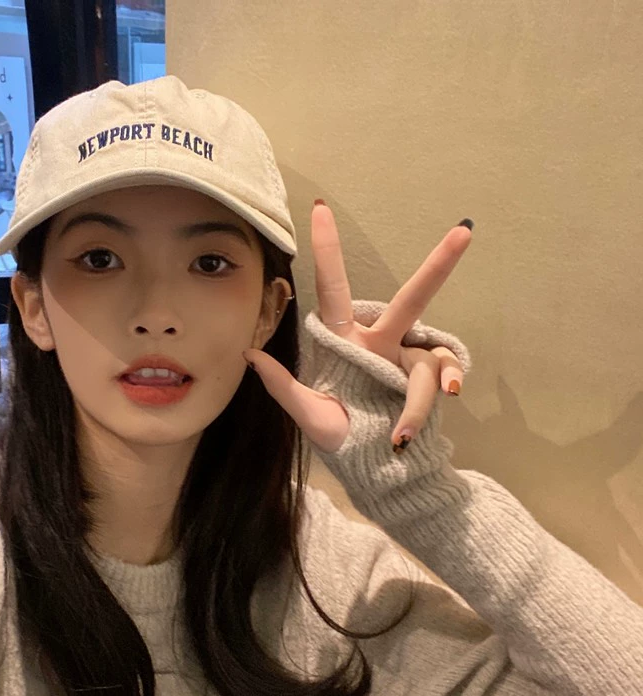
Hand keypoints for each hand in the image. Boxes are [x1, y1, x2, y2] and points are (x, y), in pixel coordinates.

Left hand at [243, 202, 471, 452]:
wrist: (378, 470)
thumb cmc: (341, 438)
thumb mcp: (308, 414)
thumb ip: (282, 387)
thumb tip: (248, 353)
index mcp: (346, 342)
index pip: (334, 289)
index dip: (327, 251)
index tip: (320, 208)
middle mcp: (382, 344)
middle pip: (413, 299)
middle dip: (440, 265)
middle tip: (464, 232)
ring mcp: (410, 362)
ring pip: (424, 366)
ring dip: (415, 405)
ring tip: (399, 439)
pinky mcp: (433, 384)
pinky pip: (440, 386)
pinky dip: (425, 409)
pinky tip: (412, 433)